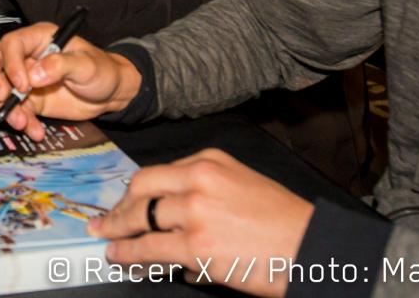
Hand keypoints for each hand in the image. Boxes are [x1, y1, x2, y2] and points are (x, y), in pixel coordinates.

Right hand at [0, 22, 141, 140]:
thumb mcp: (87, 65)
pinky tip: (36, 131)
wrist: (111, 94)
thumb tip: (35, 75)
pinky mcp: (29, 100)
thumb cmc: (102, 70)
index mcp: (39, 38)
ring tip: (23, 123)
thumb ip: (62, 65)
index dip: (11, 63)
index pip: (12, 44)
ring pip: (0, 89)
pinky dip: (23, 123)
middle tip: (2, 96)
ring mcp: (25, 79)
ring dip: (7, 108)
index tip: (23, 84)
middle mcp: (27, 56)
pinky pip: (16, 111)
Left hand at [88, 149, 313, 297]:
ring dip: (119, 232)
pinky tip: (118, 257)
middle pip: (142, 189)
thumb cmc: (284, 223)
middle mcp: (198, 179)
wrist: (313, 247)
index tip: (127, 202)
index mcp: (210, 161)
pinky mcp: (195, 245)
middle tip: (106, 221)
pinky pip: (149, 248)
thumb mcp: (242, 185)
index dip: (137, 192)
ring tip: (106, 240)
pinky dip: (129, 254)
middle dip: (119, 208)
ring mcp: (195, 211)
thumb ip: (205, 193)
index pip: (159, 173)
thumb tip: (174, 221)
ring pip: (142, 218)